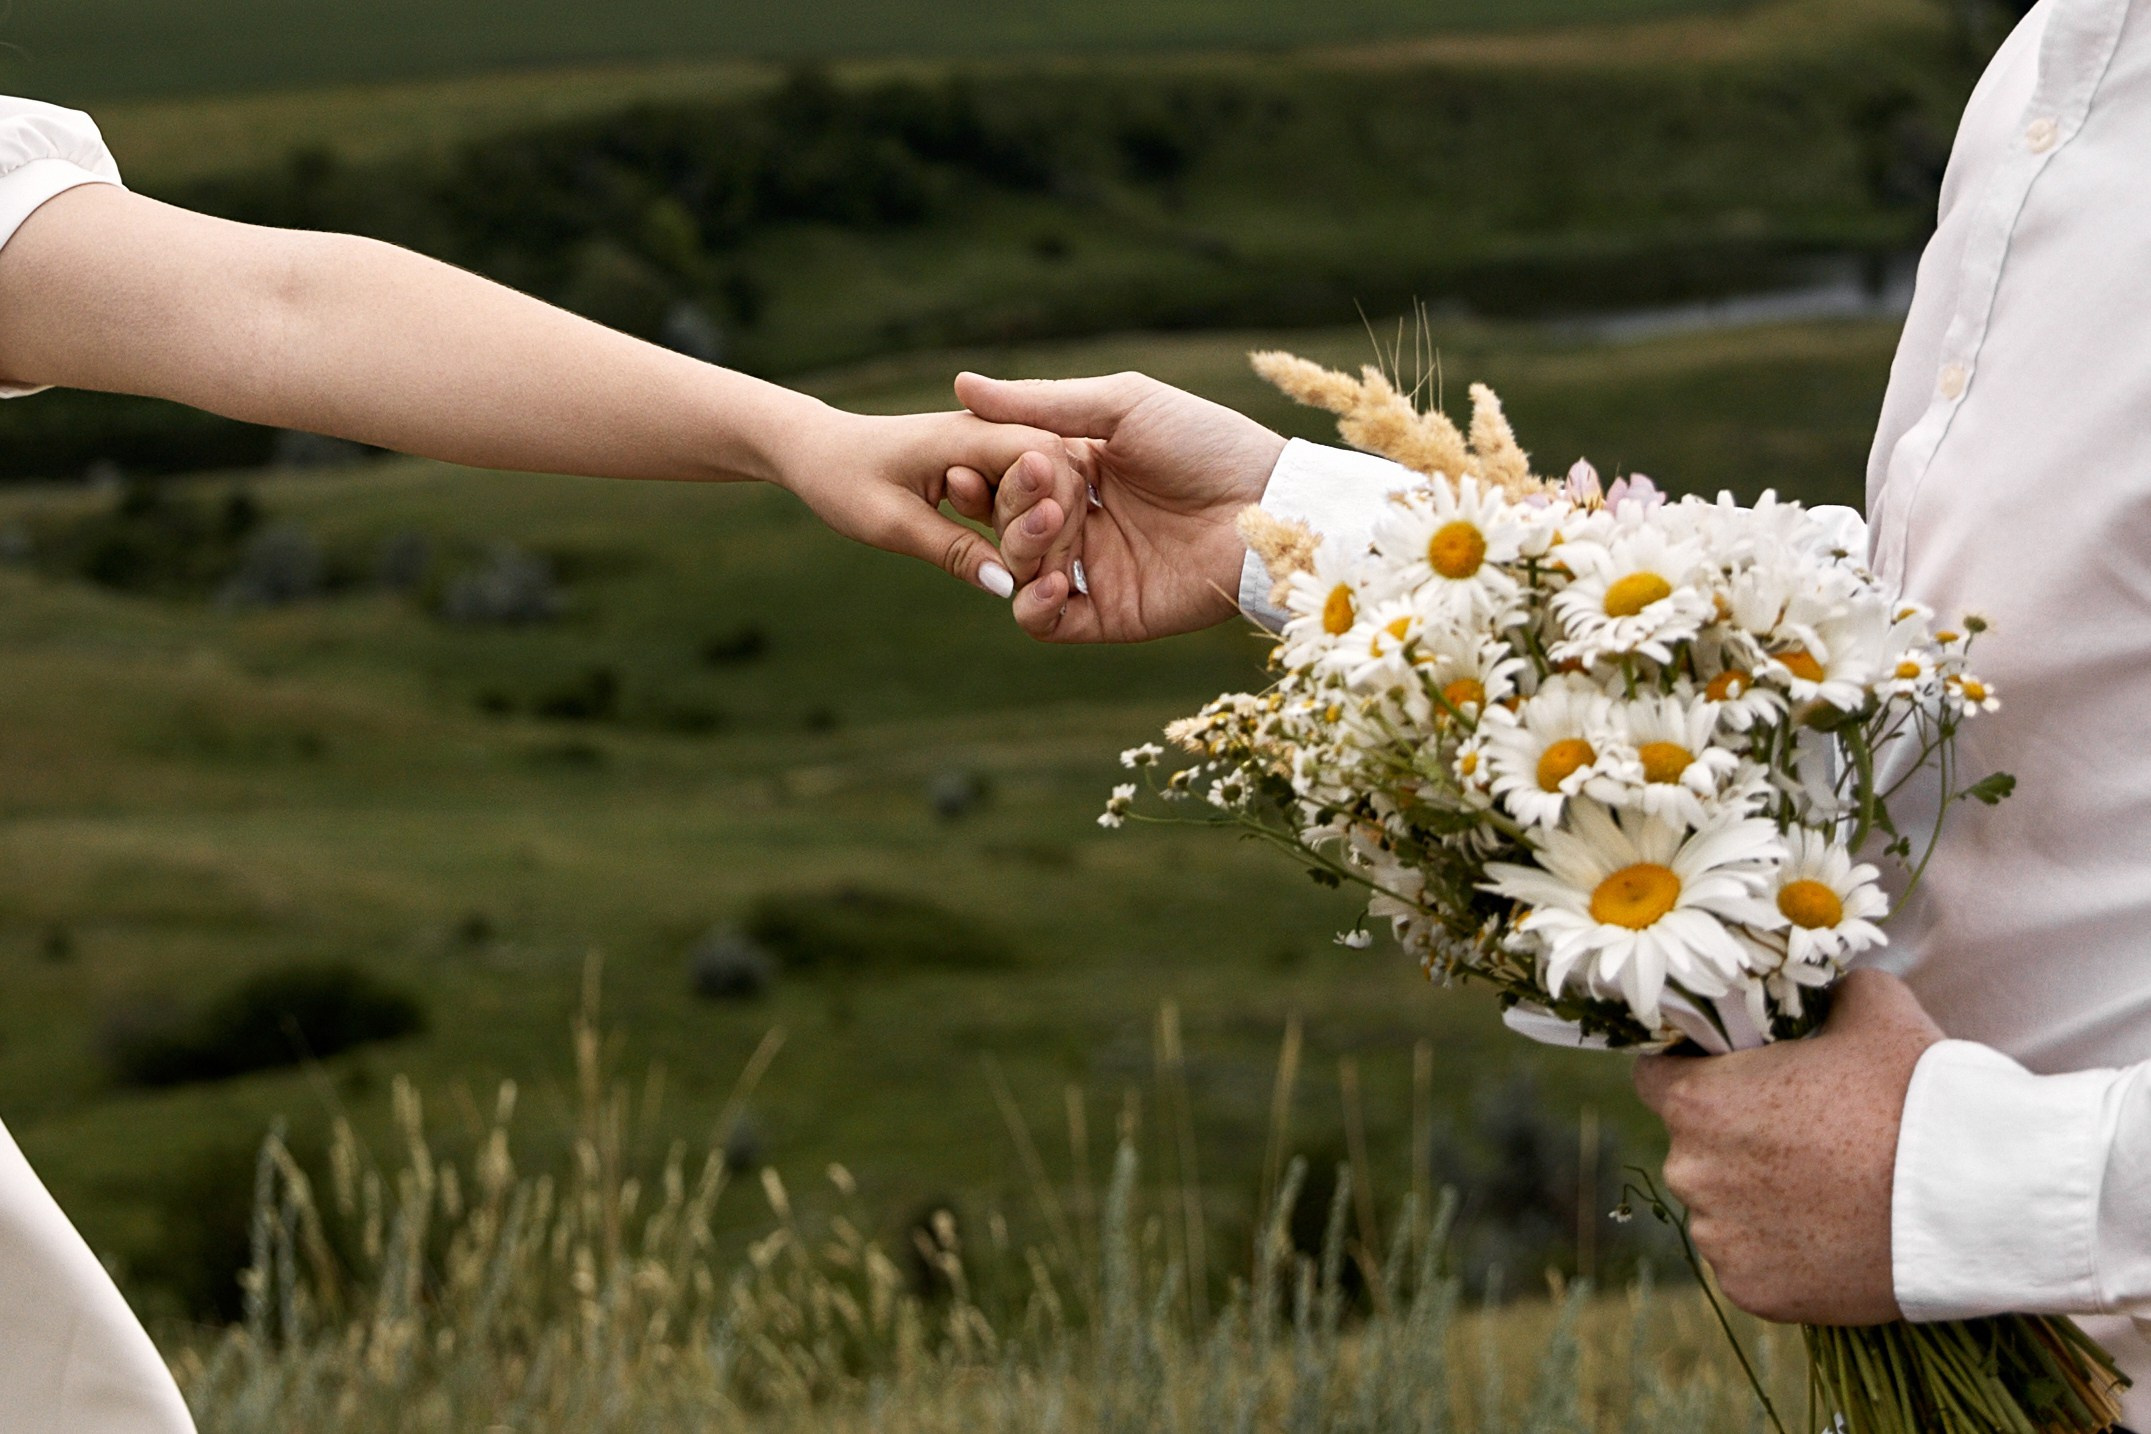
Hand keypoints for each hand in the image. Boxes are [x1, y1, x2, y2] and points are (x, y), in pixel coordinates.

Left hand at [772, 405, 1073, 596]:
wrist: (813, 450)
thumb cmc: (841, 479)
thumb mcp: (892, 524)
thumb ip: (953, 552)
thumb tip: (1007, 587)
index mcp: (966, 435)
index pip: (1044, 457)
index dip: (1052, 507)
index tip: (1030, 555)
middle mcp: (985, 431)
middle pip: (1056, 468)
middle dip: (1056, 521)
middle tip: (1036, 573)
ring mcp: (986, 445)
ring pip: (1045, 480)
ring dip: (1042, 524)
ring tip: (1027, 569)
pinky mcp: (982, 462)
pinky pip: (1022, 489)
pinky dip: (1025, 521)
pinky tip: (1016, 556)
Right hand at [950, 371, 1286, 641]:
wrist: (1271, 504)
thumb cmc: (1207, 442)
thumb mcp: (1123, 405)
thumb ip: (1042, 401)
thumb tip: (961, 385)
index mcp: (1076, 467)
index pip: (1005, 475)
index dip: (981, 473)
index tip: (966, 464)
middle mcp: (1079, 519)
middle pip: (1006, 523)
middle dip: (1009, 506)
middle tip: (1040, 486)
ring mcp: (1093, 569)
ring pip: (1018, 571)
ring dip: (1021, 548)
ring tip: (1057, 525)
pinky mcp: (1111, 614)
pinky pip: (1047, 623)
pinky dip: (1034, 606)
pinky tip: (1053, 581)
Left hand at [1633, 970, 1943, 1325]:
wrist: (1976, 1199)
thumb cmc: (1914, 1095)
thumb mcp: (1872, 1006)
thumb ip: (1825, 991)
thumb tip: (1822, 988)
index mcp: (1699, 1101)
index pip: (1655, 1076)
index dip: (1689, 1070)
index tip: (1731, 1076)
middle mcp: (1691, 1170)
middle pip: (1693, 1145)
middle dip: (1735, 1138)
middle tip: (1804, 1135)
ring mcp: (1720, 1238)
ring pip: (1721, 1208)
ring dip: (1756, 1197)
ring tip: (1828, 1188)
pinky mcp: (1754, 1291)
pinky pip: (1751, 1261)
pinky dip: (1781, 1250)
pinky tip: (1832, 1233)